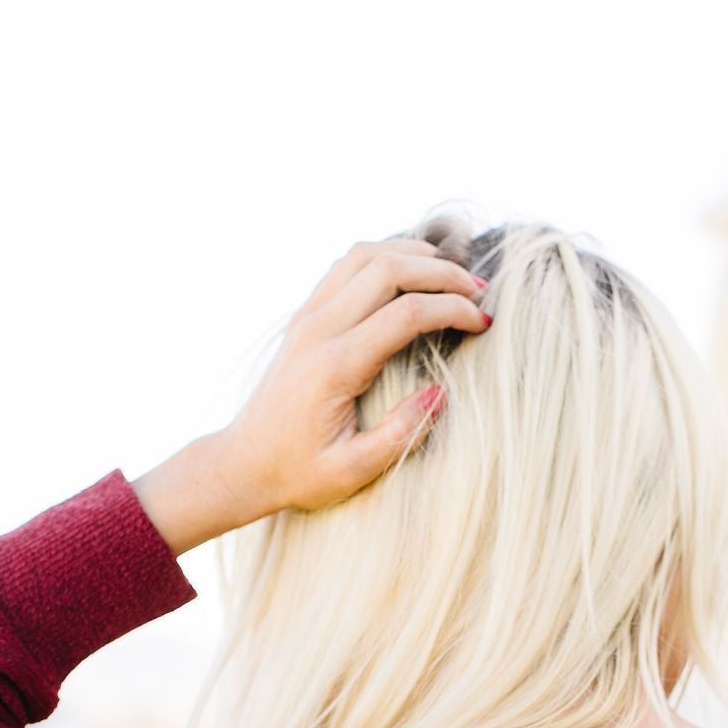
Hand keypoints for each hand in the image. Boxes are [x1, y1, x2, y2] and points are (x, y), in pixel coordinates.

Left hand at [133, 238, 492, 556]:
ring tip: (452, 273)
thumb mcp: (352, 470)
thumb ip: (399, 435)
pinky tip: (412, 272)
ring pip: (364, 256)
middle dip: (442, 272)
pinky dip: (385, 257)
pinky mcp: (304, 316)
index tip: (484, 323)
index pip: (406, 314)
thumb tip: (440, 394)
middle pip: (388, 269)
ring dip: (413, 255)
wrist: (244, 462)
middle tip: (480, 291)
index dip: (453, 310)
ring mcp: (307, 317)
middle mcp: (318, 330)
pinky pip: (346, 266)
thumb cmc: (298, 472)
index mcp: (334, 366)